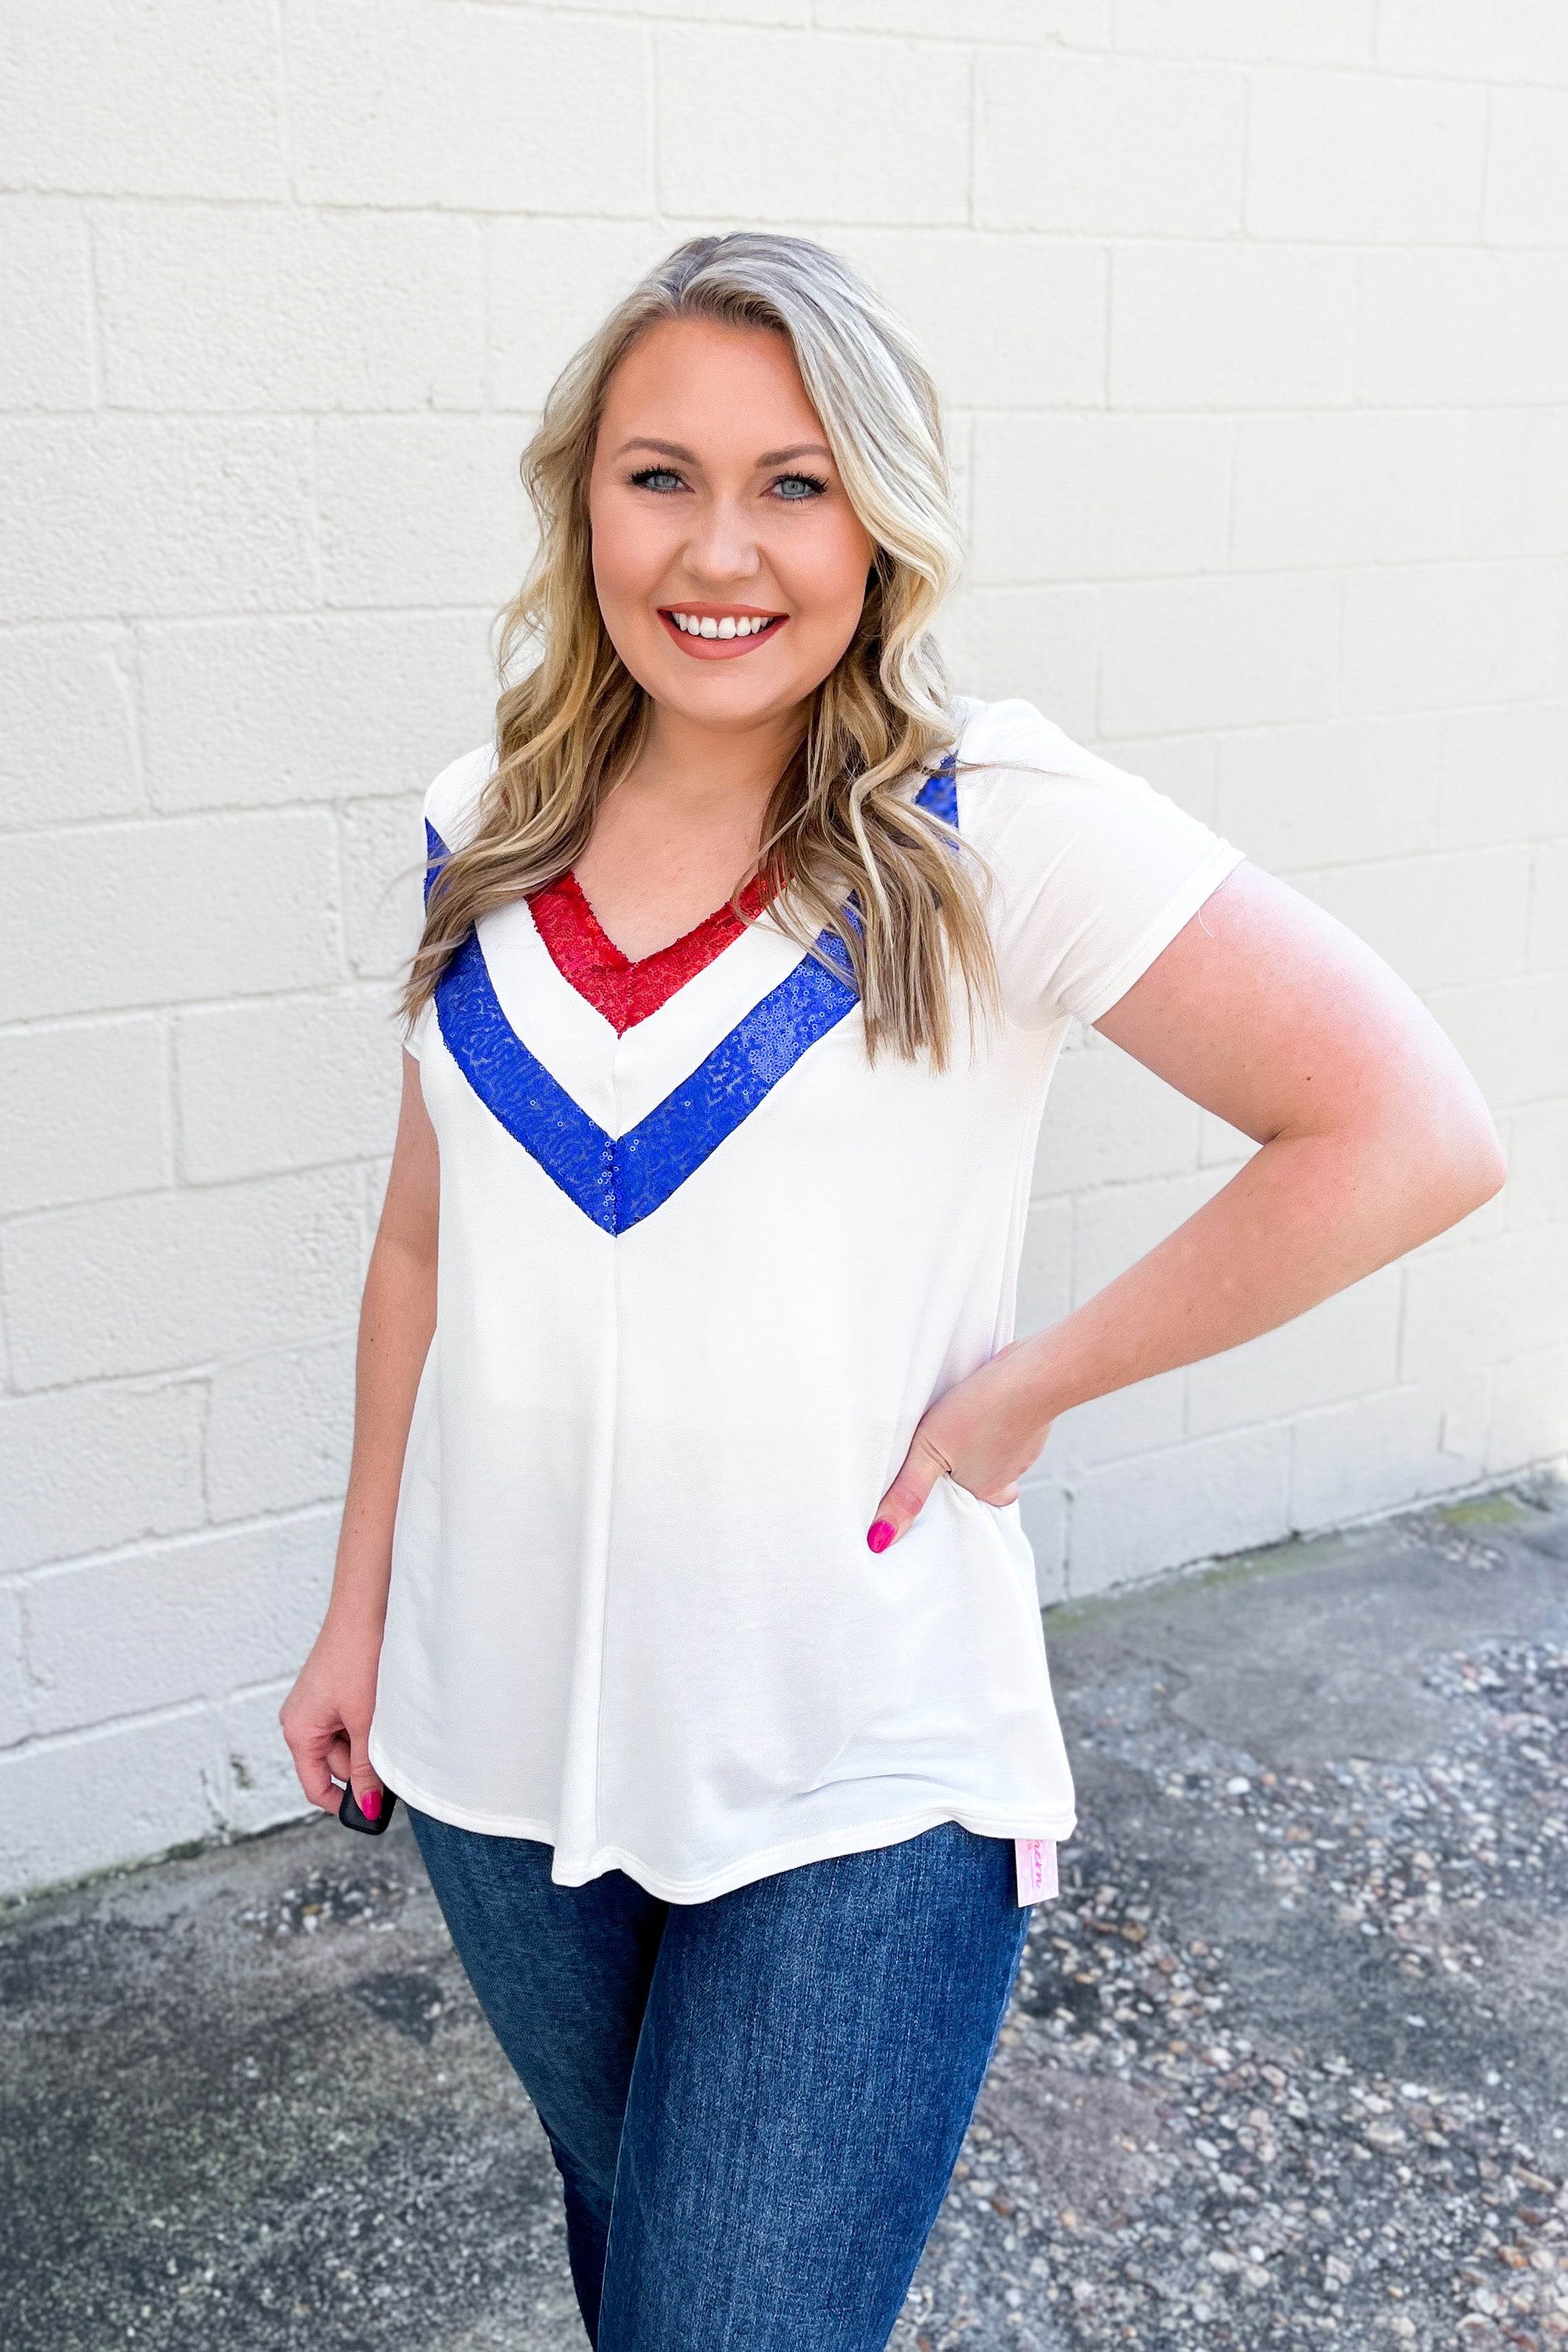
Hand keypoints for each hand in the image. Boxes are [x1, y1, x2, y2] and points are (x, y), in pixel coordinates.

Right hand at [279, 1612, 385, 1822]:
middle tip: (387, 1744)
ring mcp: (313, 1706)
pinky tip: (378, 1705)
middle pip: (333, 1766)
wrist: (364, 1611)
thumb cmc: (357, 1659)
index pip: (315, 1786)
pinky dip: (363, 1722)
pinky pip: (346, 1723)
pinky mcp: (328, 1693)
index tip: (370, 1810)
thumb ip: (365, 1768)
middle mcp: (298, 1721)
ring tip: (382, 1715)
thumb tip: (367, 1806)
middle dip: (361, 1762)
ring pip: (343, 1744)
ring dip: (365, 1740)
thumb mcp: (364, 1723)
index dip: (342, 1802)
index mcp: (297, 1732)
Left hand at [866, 1340, 1055, 1550]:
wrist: (1031, 1374)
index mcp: (988, 1489)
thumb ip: (907, 1493)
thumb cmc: (981, 1412)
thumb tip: (882, 1539)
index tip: (948, 1490)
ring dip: (984, 1439)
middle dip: (972, 1469)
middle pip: (991, 1479)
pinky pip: (1013, 1419)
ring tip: (963, 1423)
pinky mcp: (1033, 1411)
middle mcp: (1011, 1471)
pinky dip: (999, 1413)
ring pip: (1001, 1449)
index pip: (977, 1504)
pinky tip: (984, 1397)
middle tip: (953, 1456)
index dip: (963, 1498)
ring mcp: (1027, 1441)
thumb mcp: (929, 1453)